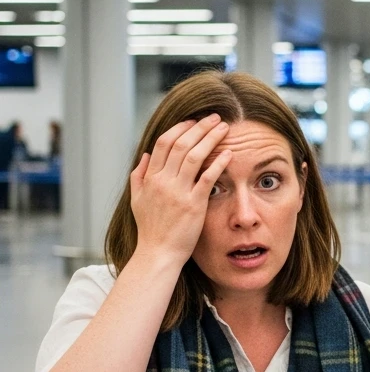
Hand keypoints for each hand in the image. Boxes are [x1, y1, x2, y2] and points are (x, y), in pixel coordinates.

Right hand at [130, 114, 232, 266]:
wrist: (158, 253)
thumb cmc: (150, 229)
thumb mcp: (137, 200)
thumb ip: (139, 176)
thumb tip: (145, 155)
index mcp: (150, 178)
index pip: (164, 143)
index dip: (180, 129)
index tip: (193, 121)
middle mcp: (162, 181)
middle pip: (181, 144)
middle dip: (199, 127)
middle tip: (214, 117)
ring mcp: (178, 192)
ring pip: (194, 155)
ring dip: (210, 138)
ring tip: (224, 128)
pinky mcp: (193, 204)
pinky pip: (207, 178)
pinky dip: (218, 163)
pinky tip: (229, 153)